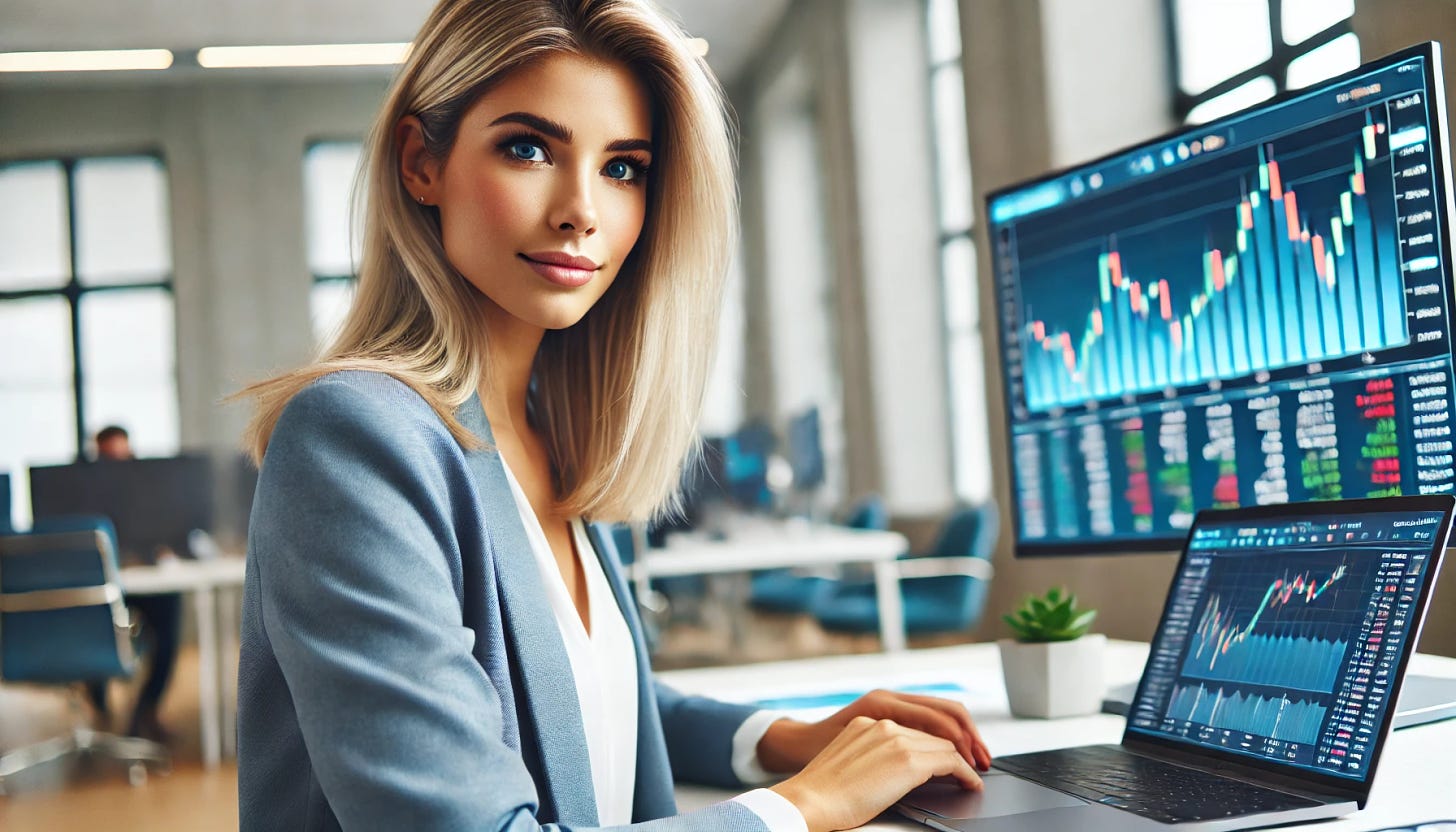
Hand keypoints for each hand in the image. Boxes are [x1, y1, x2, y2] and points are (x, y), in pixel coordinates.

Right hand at [770, 716, 982, 831]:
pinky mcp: (908, 760)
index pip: (913, 728)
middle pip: (932, 733)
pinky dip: (965, 772)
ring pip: (944, 745)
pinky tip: (970, 782)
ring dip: (963, 760)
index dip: (935, 743)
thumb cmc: (823, 792)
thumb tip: (895, 772)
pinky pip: (950, 761)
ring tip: (972, 776)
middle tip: (972, 764)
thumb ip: (872, 755)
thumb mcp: (848, 761)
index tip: (947, 757)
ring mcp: (896, 739)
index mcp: (867, 723)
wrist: (809, 800)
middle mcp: (883, 724)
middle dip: (955, 749)